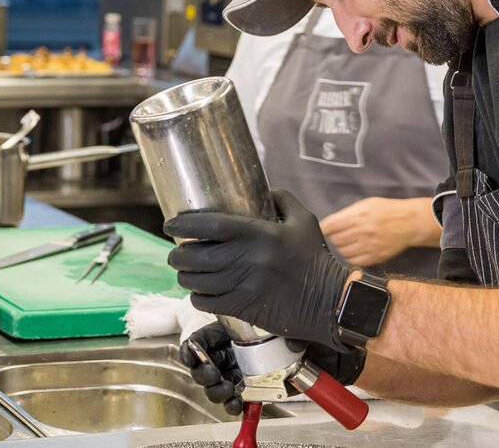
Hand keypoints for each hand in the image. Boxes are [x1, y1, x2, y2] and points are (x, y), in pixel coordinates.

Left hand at [167, 189, 351, 350]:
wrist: (328, 300)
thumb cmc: (315, 258)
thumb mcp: (304, 220)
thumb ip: (281, 199)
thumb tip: (262, 189)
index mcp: (260, 234)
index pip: (211, 225)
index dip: (185, 223)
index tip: (171, 223)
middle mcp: (248, 259)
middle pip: (196, 255)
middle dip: (178, 254)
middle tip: (176, 252)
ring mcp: (244, 286)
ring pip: (197, 281)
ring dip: (185, 276)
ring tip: (183, 271)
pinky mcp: (243, 307)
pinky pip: (207, 303)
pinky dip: (197, 297)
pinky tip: (198, 292)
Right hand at [178, 322, 366, 415]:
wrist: (331, 354)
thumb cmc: (307, 327)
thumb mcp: (284, 315)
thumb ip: (269, 317)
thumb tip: (267, 326)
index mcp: (235, 329)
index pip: (202, 339)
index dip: (193, 349)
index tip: (194, 354)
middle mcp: (237, 351)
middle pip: (204, 364)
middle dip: (203, 372)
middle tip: (213, 374)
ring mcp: (245, 372)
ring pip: (216, 385)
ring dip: (216, 390)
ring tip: (228, 388)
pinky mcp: (256, 390)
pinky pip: (235, 401)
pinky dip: (232, 405)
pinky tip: (237, 402)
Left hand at [321, 197, 440, 266]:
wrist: (409, 223)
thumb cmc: (387, 211)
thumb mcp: (367, 204)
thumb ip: (348, 213)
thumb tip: (330, 224)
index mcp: (360, 215)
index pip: (331, 225)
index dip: (323, 228)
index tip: (323, 229)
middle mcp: (364, 231)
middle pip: (335, 240)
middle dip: (334, 237)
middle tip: (340, 234)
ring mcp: (370, 246)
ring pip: (343, 252)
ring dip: (342, 247)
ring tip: (349, 241)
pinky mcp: (375, 257)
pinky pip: (354, 261)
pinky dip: (351, 256)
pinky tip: (356, 249)